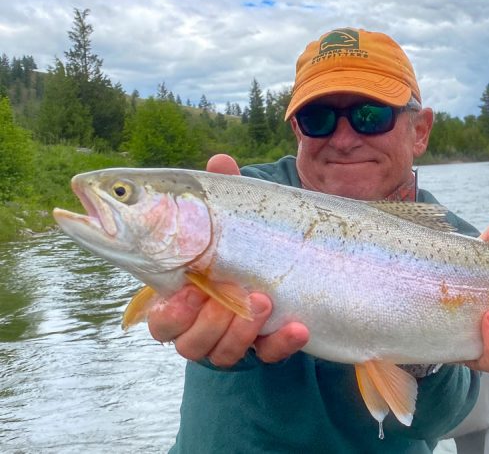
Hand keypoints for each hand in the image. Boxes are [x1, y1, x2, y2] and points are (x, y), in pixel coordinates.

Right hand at [147, 154, 308, 366]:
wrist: (276, 271)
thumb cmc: (237, 245)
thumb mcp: (230, 222)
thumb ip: (220, 197)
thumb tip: (221, 161)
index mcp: (181, 299)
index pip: (160, 320)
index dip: (170, 313)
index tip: (190, 288)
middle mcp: (201, 327)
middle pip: (188, 343)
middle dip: (208, 321)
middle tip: (230, 292)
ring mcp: (232, 340)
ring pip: (222, 354)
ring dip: (241, 331)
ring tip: (262, 301)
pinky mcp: (264, 347)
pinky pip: (270, 356)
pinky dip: (282, 343)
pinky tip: (299, 327)